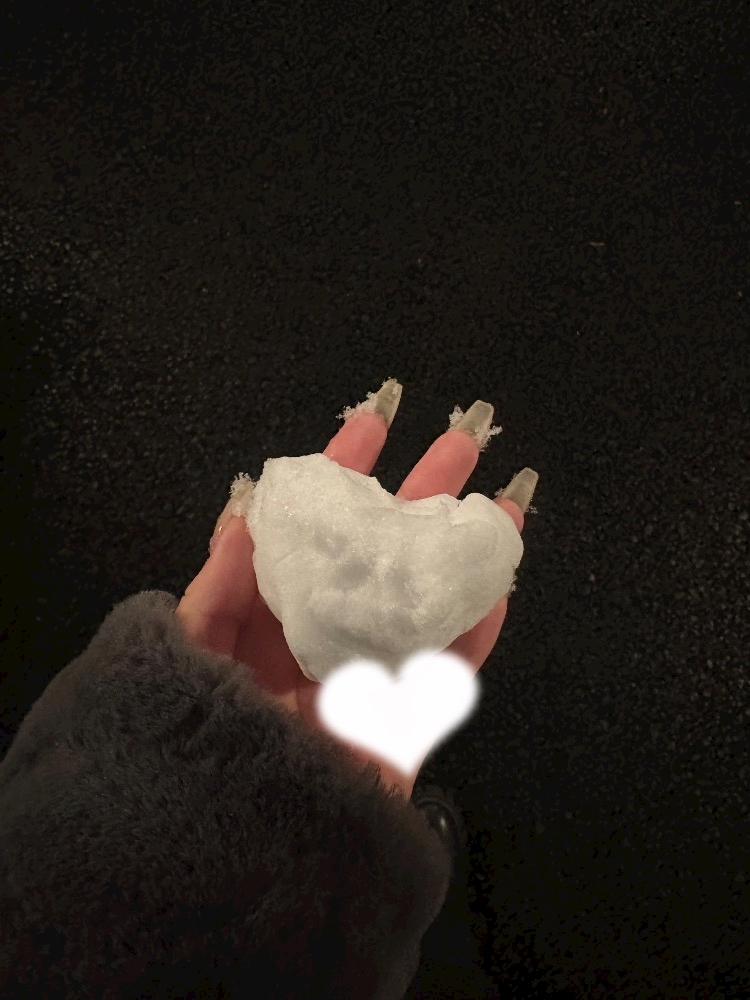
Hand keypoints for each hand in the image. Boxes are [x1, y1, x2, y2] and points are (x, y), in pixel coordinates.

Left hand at [174, 406, 525, 799]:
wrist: (227, 853)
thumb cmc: (194, 745)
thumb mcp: (189, 658)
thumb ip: (216, 588)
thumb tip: (245, 512)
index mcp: (272, 613)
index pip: (314, 527)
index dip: (343, 473)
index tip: (376, 421)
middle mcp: (325, 635)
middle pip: (382, 553)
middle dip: (422, 494)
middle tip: (463, 441)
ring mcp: (368, 676)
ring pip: (425, 600)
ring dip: (463, 552)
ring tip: (501, 500)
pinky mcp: (400, 724)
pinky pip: (446, 674)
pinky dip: (477, 632)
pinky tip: (501, 585)